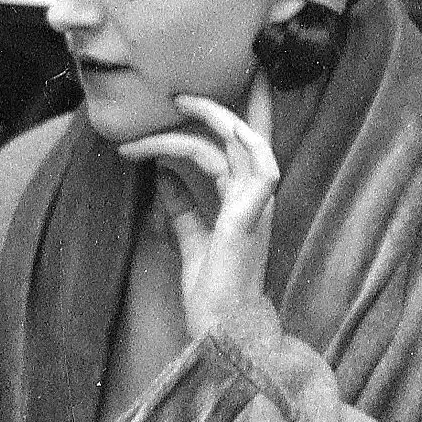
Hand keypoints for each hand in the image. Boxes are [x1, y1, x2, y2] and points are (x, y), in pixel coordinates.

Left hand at [124, 93, 277, 328]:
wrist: (220, 328)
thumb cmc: (212, 290)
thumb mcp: (192, 239)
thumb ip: (183, 206)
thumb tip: (162, 175)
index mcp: (243, 200)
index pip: (240, 147)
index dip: (231, 116)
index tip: (195, 97)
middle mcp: (255, 196)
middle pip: (246, 133)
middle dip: (219, 105)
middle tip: (177, 93)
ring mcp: (257, 204)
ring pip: (242, 142)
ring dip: (207, 120)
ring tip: (172, 109)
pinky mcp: (251, 216)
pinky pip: (259, 167)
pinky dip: (238, 144)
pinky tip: (206, 131)